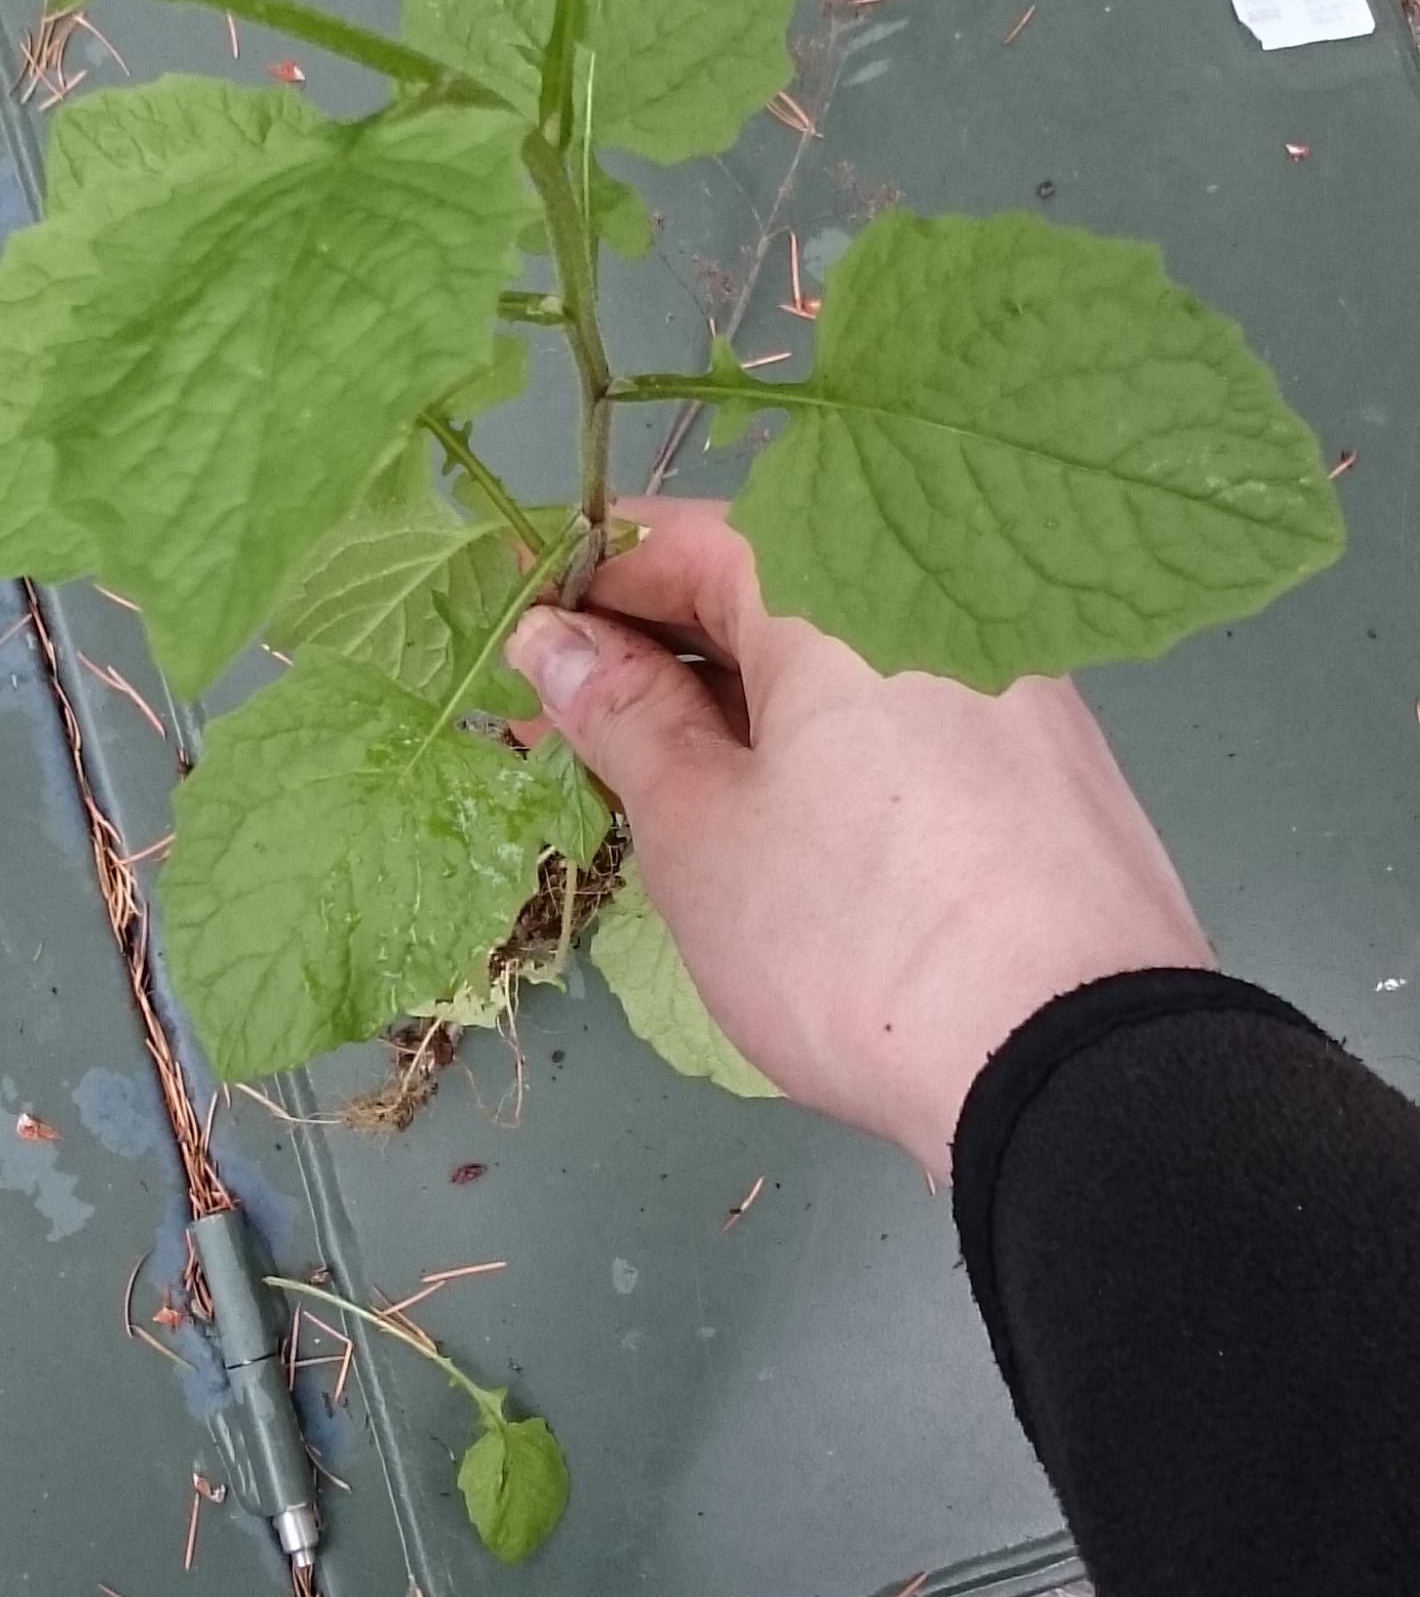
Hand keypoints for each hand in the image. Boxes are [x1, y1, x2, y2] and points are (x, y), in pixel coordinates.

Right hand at [506, 499, 1211, 1179]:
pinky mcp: (1056, 755)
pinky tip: (797, 822)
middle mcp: (939, 594)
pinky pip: (913, 708)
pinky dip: (837, 741)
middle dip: (660, 654)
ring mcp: (1012, 672)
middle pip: (768, 589)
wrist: (1073, 1059)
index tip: (522, 652)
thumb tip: (555, 641)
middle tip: (573, 738)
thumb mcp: (698, 828)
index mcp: (838, 581)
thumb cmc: (854, 935)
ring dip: (748, 703)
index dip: (585, 591)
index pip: (679, 537)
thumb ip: (622, 715)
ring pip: (844, 655)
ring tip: (675, 793)